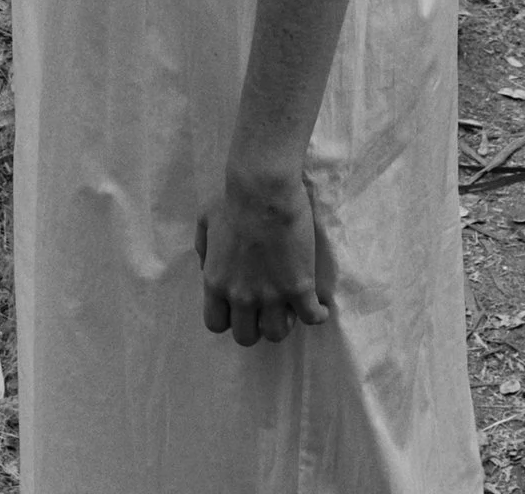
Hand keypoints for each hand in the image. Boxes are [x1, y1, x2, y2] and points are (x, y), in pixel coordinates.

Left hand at [196, 167, 336, 345]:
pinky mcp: (298, 287)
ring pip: (277, 333)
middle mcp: (240, 296)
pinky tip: (321, 309)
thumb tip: (208, 267)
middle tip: (267, 308)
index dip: (229, 319)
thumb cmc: (232, 200)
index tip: (240, 308)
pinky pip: (311, 317)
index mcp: (216, 283)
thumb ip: (204, 251)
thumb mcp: (205, 223)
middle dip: (256, 325)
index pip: (216, 324)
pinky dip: (317, 316)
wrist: (263, 189)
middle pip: (246, 336)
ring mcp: (270, 295)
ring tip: (292, 308)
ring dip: (284, 323)